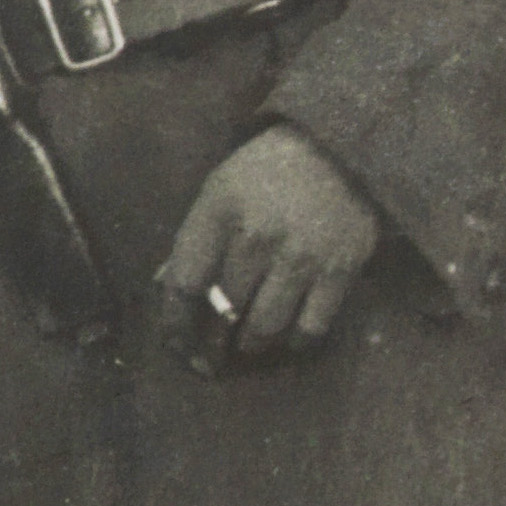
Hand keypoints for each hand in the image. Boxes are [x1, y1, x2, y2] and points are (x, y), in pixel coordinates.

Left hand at [160, 123, 382, 365]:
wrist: (340, 149)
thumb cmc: (268, 170)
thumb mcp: (219, 190)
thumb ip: (195, 238)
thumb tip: (165, 286)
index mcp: (217, 212)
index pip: (184, 282)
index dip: (175, 323)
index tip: (177, 347)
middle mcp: (256, 237)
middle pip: (223, 308)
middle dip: (212, 340)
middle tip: (211, 356)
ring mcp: (300, 256)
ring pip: (264, 326)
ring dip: (251, 346)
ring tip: (246, 348)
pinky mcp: (340, 271)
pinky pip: (312, 327)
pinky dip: (296, 344)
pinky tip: (288, 344)